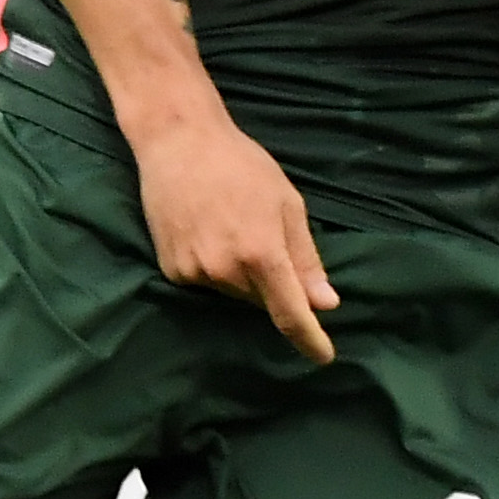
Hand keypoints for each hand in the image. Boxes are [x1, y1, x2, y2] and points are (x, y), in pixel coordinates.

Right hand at [130, 112, 338, 363]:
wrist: (178, 142)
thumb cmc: (241, 165)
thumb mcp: (287, 203)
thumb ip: (305, 258)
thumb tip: (325, 303)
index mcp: (262, 253)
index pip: (290, 313)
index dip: (309, 339)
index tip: (324, 357)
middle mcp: (226, 271)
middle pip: (261, 300)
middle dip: (272, 283)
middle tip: (262, 235)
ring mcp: (195, 273)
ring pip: (232, 293)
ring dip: (241, 275)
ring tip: (230, 227)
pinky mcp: (172, 271)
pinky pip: (205, 284)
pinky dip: (214, 268)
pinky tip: (206, 232)